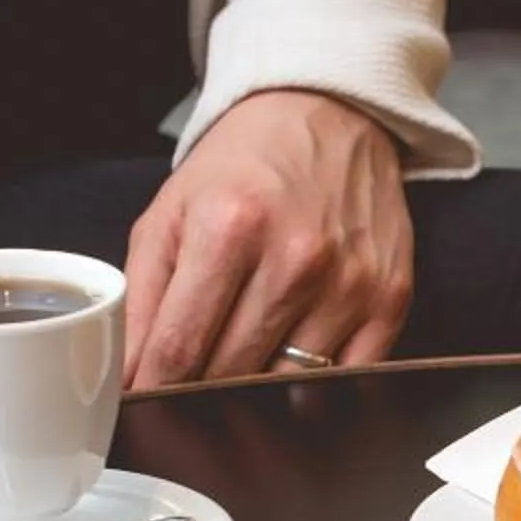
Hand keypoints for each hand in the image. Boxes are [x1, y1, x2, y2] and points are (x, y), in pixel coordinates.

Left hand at [124, 90, 413, 385]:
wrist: (329, 117)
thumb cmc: (244, 166)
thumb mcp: (170, 213)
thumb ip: (141, 296)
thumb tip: (131, 377)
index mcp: (229, 229)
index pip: (180, 348)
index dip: (153, 389)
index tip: (142, 402)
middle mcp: (296, 259)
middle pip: (230, 375)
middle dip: (197, 390)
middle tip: (184, 384)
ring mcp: (349, 284)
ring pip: (286, 386)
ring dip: (253, 388)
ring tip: (237, 363)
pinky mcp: (389, 300)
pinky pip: (344, 379)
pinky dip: (311, 384)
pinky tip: (290, 359)